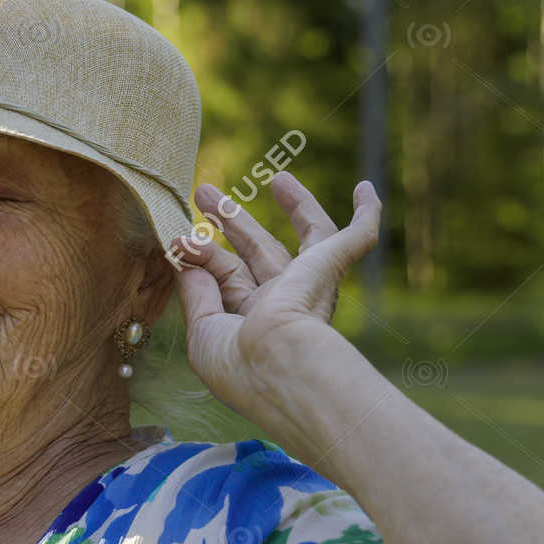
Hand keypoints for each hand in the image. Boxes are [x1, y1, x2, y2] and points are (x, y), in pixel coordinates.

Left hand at [171, 172, 379, 416]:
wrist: (278, 367)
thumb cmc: (238, 364)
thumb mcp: (203, 332)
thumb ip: (196, 297)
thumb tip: (188, 263)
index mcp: (253, 321)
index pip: (226, 277)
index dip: (201, 255)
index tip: (176, 239)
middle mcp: (284, 302)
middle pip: (258, 250)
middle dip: (231, 220)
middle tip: (203, 192)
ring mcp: (309, 284)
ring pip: (307, 234)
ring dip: (294, 203)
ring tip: (275, 176)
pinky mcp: (329, 267)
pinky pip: (358, 238)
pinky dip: (366, 214)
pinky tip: (366, 188)